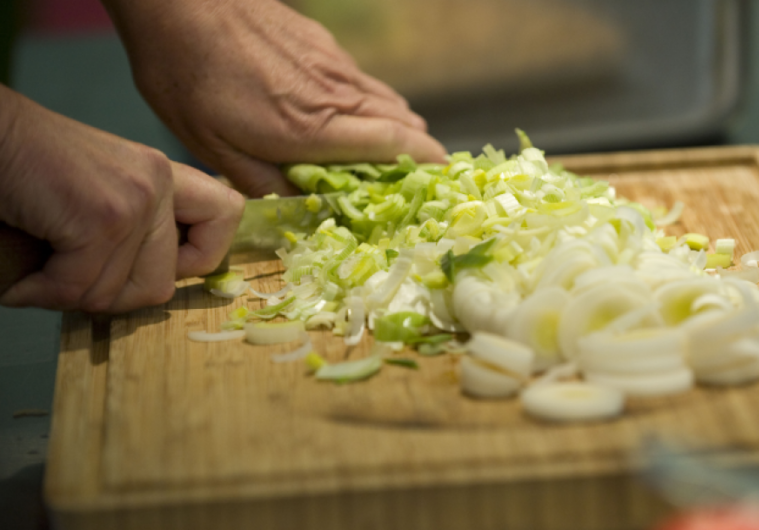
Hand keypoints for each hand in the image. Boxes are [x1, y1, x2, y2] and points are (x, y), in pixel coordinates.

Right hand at [0, 86, 243, 312]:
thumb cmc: (26, 170)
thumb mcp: (100, 193)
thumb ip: (137, 229)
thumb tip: (163, 286)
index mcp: (164, 175)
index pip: (226, 216)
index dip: (198, 258)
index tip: (157, 264)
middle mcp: (158, 182)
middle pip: (161, 284)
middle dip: (108, 295)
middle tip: (66, 277)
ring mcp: (134, 200)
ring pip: (117, 294)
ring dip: (68, 295)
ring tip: (39, 267)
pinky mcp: (101, 218)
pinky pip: (80, 288)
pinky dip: (42, 293)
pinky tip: (24, 276)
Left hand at [104, 0, 446, 197]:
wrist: (179, 1)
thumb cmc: (188, 77)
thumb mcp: (214, 148)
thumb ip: (266, 183)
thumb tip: (304, 203)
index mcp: (312, 128)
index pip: (395, 145)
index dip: (426, 164)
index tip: (442, 181)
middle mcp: (335, 93)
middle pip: (403, 122)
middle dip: (420, 151)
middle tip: (419, 176)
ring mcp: (333, 64)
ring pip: (388, 99)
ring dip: (400, 128)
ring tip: (394, 151)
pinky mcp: (323, 45)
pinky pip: (364, 81)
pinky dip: (374, 104)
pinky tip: (353, 114)